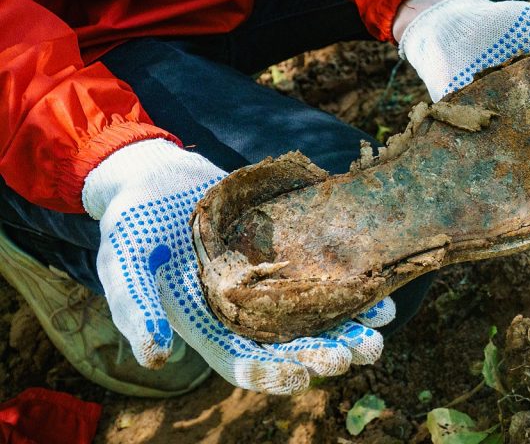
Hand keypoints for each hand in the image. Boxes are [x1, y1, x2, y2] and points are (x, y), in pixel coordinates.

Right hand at [83, 139, 394, 393]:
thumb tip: (156, 357)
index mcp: (208, 326)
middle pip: (292, 345)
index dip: (275, 374)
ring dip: (350, 324)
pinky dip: (348, 283)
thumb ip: (136, 311)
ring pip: (314, 314)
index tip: (304, 376)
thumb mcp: (124, 266)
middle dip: (328, 353)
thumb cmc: (132, 224)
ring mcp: (266, 283)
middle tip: (363, 351)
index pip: (245, 364)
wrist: (153, 177)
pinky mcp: (283, 252)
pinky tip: (377, 284)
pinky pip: (319, 274)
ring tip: (381, 325)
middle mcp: (244, 312)